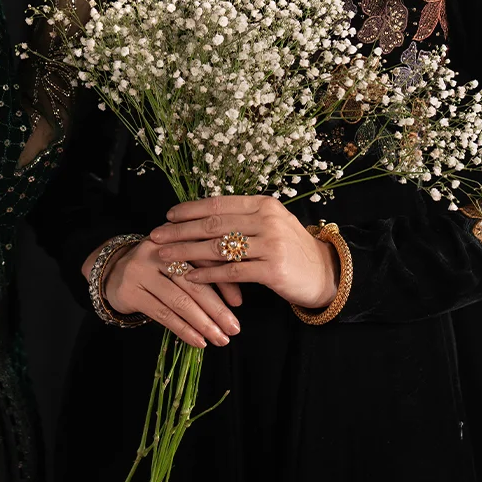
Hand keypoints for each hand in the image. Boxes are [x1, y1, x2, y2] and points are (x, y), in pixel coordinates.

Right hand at [81, 238, 240, 348]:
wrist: (112, 272)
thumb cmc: (156, 269)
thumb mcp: (179, 261)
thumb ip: (206, 271)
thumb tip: (237, 299)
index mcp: (175, 238)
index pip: (205, 259)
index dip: (224, 281)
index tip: (239, 304)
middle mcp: (157, 251)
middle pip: (193, 282)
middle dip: (216, 309)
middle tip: (234, 328)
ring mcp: (141, 271)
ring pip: (179, 301)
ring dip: (203, 324)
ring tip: (220, 339)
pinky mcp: (130, 292)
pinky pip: (162, 314)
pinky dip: (184, 330)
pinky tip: (199, 342)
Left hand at [149, 195, 339, 310]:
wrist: (325, 273)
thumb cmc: (291, 249)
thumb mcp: (271, 224)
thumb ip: (242, 218)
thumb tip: (202, 216)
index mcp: (264, 205)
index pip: (219, 203)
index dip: (190, 209)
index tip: (168, 215)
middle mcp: (267, 220)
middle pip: (213, 224)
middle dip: (180, 231)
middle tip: (156, 236)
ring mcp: (271, 244)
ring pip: (218, 248)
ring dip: (187, 253)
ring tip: (166, 257)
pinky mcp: (272, 270)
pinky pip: (232, 272)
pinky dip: (208, 276)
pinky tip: (190, 278)